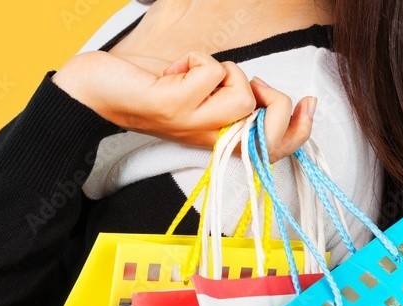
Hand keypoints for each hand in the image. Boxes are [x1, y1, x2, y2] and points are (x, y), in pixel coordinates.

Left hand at [52, 51, 315, 161]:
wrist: (96, 90)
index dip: (298, 132)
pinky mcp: (173, 106)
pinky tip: (172, 69)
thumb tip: (257, 89)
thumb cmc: (145, 88)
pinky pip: (210, 72)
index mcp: (214, 138)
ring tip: (195, 72)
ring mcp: (190, 124)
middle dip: (273, 99)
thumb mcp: (196, 95)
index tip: (306, 104)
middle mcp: (205, 138)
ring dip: (225, 70)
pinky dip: (196, 58)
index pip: (270, 151)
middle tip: (250, 81)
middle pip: (266, 131)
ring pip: (241, 98)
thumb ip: (227, 97)